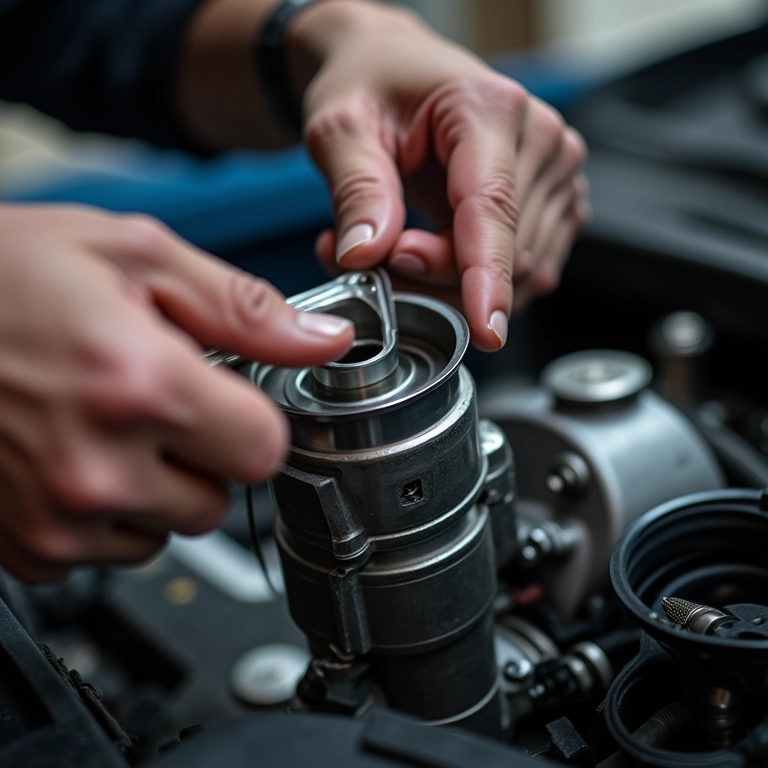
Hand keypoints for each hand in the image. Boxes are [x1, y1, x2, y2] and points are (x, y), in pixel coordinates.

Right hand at [0, 205, 352, 581]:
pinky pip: (114, 547)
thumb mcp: (132, 255)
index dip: (250, 417)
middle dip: (205, 451)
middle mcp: (99, 467)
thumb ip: (242, 308)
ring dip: (157, 482)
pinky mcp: (31, 550)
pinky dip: (108, 509)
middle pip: (223, 496)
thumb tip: (322, 340)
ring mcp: (59, 519)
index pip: (265, 449)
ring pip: (172, 527)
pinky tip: (72, 451)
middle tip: (153, 398)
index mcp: (138, 385)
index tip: (223, 395)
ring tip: (104, 420)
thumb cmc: (0, 275)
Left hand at [291, 1, 587, 349]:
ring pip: (517, 270)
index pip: (493, 209)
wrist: (390, 68)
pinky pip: (524, 269)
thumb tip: (367, 254)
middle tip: (366, 260)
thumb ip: (356, 190)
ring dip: (448, 284)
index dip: (487, 277)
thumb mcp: (339, 127)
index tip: (485, 330)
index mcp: (489, 108)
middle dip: (433, 277)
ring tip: (387, 250)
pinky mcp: (552, 201)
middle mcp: (538, 138)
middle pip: (502, 250)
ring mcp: (553, 172)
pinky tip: (427, 254)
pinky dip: (473, 280)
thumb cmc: (370, 84)